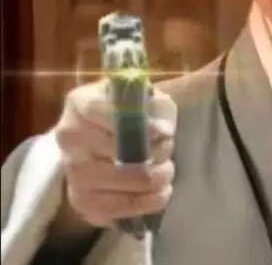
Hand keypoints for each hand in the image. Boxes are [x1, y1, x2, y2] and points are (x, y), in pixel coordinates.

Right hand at [53, 80, 176, 231]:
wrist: (98, 139)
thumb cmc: (127, 113)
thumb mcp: (141, 95)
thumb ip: (153, 103)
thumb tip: (163, 130)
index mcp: (80, 103)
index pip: (107, 113)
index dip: (141, 124)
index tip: (168, 132)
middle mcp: (69, 138)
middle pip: (117, 152)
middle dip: (154, 154)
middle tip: (169, 151)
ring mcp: (71, 172)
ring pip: (120, 184)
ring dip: (153, 180)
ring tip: (166, 173)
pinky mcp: (80, 201)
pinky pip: (116, 210)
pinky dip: (145, 204)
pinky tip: (159, 194)